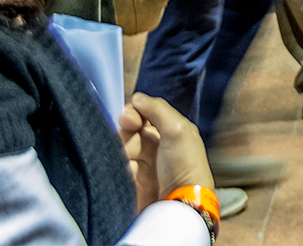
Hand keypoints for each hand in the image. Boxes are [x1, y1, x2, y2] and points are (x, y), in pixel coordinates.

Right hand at [120, 92, 211, 208]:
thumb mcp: (178, 129)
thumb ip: (157, 108)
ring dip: (122, 151)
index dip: (134, 113)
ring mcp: (144, 165)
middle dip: (125, 131)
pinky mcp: (132, 182)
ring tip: (130, 160)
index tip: (129, 117)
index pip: (145, 115)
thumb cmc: (186, 166)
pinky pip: (117, 168)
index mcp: (171, 131)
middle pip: (129, 130)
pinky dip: (120, 168)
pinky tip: (128, 172)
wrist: (180, 204)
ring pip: (120, 148)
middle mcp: (157, 146)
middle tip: (126, 133)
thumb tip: (137, 97)